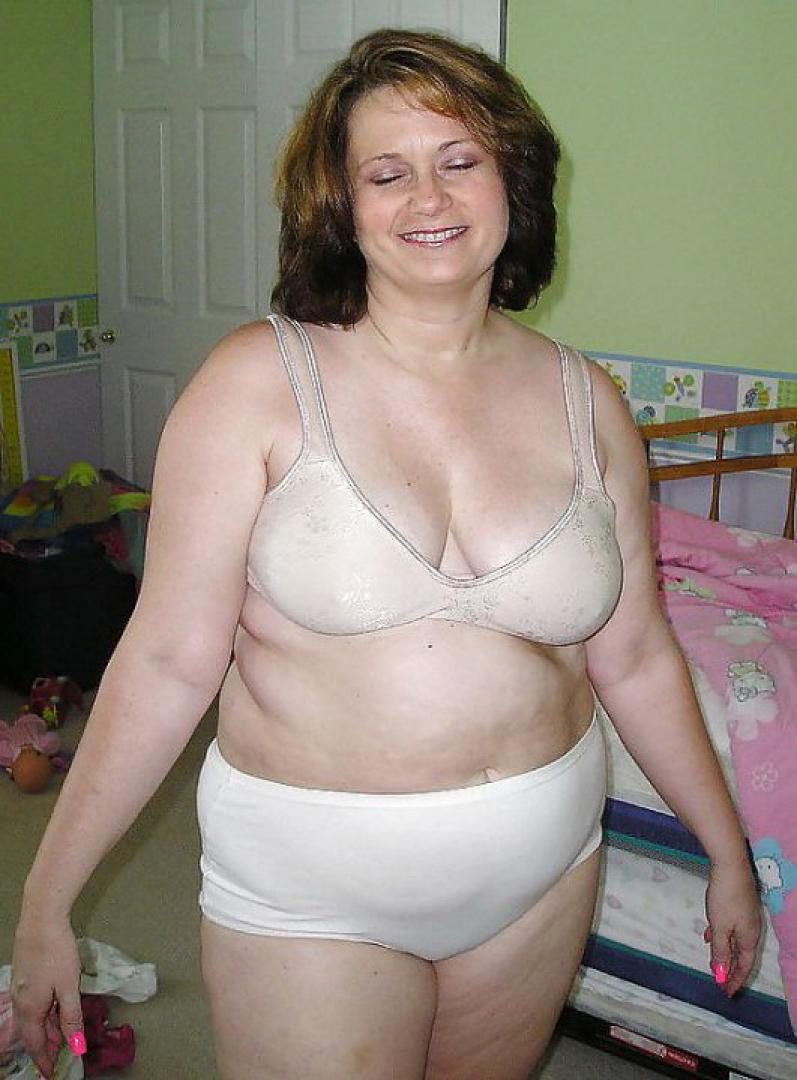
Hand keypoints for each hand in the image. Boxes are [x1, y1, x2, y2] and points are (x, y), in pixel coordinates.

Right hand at [10, 911, 84, 1078]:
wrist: (40, 920)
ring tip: (63, 1035)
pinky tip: (56, 1008)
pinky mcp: (25, 975)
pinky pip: (34, 1003)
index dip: (45, 1060)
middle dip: (48, 1045)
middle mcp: (21, 1002)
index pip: (36, 1044)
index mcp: (30, 1009)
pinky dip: (45, 1012)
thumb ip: (72, 1017)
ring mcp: (21, 988)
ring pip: (34, 1016)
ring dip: (48, 1028)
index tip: (51, 1073)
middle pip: (34, 1031)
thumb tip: (76, 1046)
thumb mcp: (69, 987)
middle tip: (62, 1055)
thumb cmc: (56, 952)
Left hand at [704, 859, 761, 997]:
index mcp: (749, 938)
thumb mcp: (720, 927)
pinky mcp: (739, 905)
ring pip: (736, 941)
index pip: (744, 966)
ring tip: (714, 962)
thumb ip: (721, 951)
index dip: (735, 980)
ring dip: (725, 952)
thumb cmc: (725, 897)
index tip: (726, 993)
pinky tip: (710, 934)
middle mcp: (751, 929)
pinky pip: (731, 928)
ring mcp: (746, 916)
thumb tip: (721, 975)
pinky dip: (722, 935)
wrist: (730, 865)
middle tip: (720, 981)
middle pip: (742, 955)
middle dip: (731, 969)